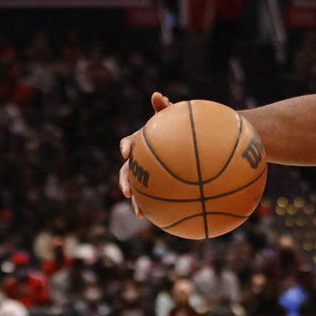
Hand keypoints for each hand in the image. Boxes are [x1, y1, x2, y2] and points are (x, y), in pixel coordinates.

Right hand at [118, 92, 171, 213]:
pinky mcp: (157, 186)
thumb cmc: (180, 129)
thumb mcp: (173, 118)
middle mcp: (140, 159)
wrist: (190, 146)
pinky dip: (155, 208)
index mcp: (141, 142)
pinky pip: (155, 198)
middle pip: (127, 171)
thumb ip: (165, 109)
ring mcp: (147, 174)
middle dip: (125, 182)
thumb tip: (157, 95)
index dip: (126, 147)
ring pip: (138, 189)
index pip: (129, 143)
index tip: (127, 153)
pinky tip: (160, 220)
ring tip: (140, 213)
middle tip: (127, 192)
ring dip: (137, 201)